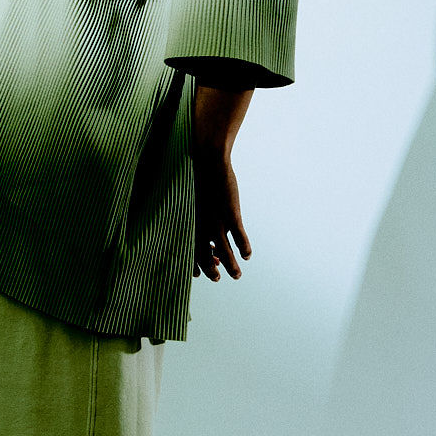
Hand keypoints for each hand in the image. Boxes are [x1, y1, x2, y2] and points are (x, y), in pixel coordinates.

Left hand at [193, 141, 250, 280]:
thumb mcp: (188, 198)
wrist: (206, 157)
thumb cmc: (195, 176)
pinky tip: (248, 255)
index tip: (202, 271)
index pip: (189, 253)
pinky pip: (239, 238)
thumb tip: (198, 224)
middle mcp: (200, 227)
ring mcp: (216, 222)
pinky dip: (244, 248)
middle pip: (205, 259)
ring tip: (237, 275)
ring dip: (232, 267)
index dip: (196, 266)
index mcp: (188, 223)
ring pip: (225, 254)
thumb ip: (193, 214)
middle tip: (219, 278)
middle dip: (212, 272)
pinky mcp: (231, 214)